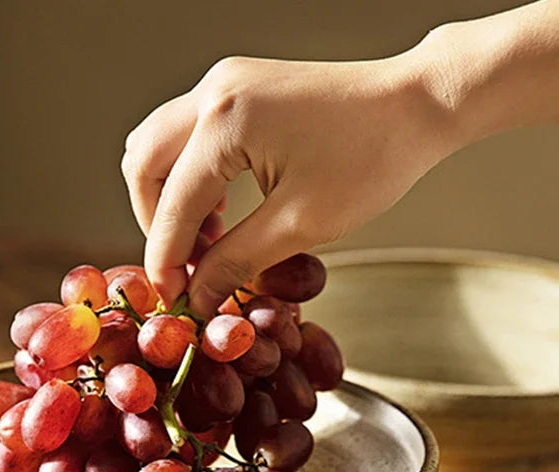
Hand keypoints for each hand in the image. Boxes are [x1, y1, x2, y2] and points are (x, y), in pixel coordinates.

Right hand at [122, 54, 454, 315]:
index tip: (175, 299)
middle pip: (142, 165)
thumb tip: (197, 296)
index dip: (166, 261)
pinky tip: (220, 212)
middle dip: (155, 224)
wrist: (416, 106)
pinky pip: (186, 135)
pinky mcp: (238, 88)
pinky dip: (189, 177)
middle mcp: (214, 92)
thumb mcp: (300, 224)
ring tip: (207, 244)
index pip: (172, 206)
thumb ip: (237, 262)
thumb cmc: (372, 157)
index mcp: (226, 122)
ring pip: (157, 146)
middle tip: (184, 267)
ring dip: (169, 199)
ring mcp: (224, 84)